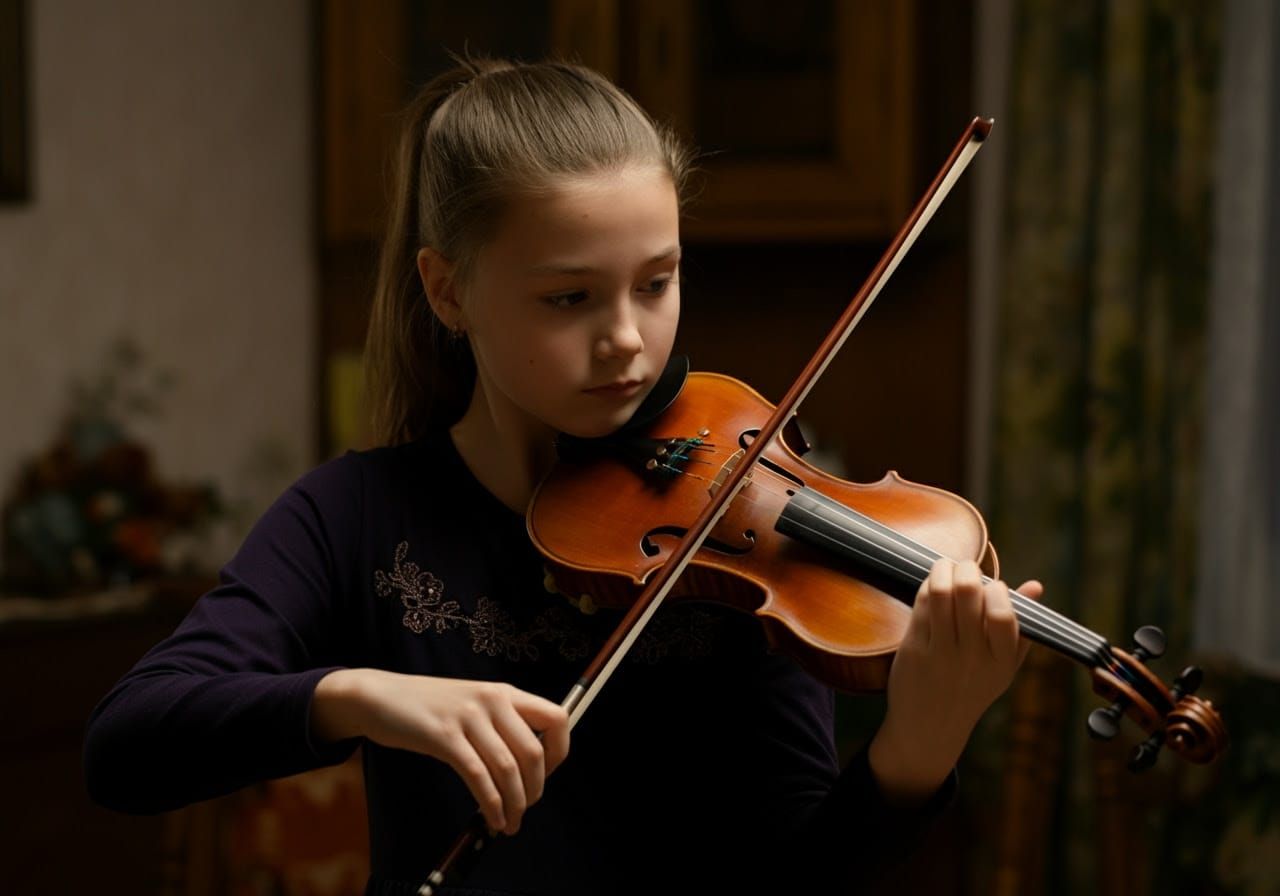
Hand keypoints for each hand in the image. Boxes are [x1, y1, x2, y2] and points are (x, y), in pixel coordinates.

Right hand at [312, 669, 569, 833]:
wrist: (381, 696)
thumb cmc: (430, 706)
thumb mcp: (474, 704)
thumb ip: (501, 725)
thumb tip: (530, 768)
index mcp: (505, 692)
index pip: (557, 718)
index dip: (559, 752)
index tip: (545, 775)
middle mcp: (493, 700)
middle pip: (534, 752)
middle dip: (535, 790)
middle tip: (525, 809)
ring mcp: (468, 717)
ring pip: (508, 768)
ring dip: (515, 804)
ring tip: (511, 823)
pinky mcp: (444, 736)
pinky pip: (478, 776)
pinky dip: (491, 804)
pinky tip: (492, 819)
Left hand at [868, 558, 1041, 803]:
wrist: (930, 727)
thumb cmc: (972, 689)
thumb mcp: (1004, 665)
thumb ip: (1021, 626)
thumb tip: (1035, 585)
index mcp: (1000, 660)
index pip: (1003, 615)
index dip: (997, 590)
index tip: (993, 586)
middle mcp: (971, 656)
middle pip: (968, 594)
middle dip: (967, 568)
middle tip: (966, 566)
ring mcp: (940, 652)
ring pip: (939, 593)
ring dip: (943, 569)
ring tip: (947, 567)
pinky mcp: (914, 647)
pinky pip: (921, 605)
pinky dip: (926, 586)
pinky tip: (931, 584)